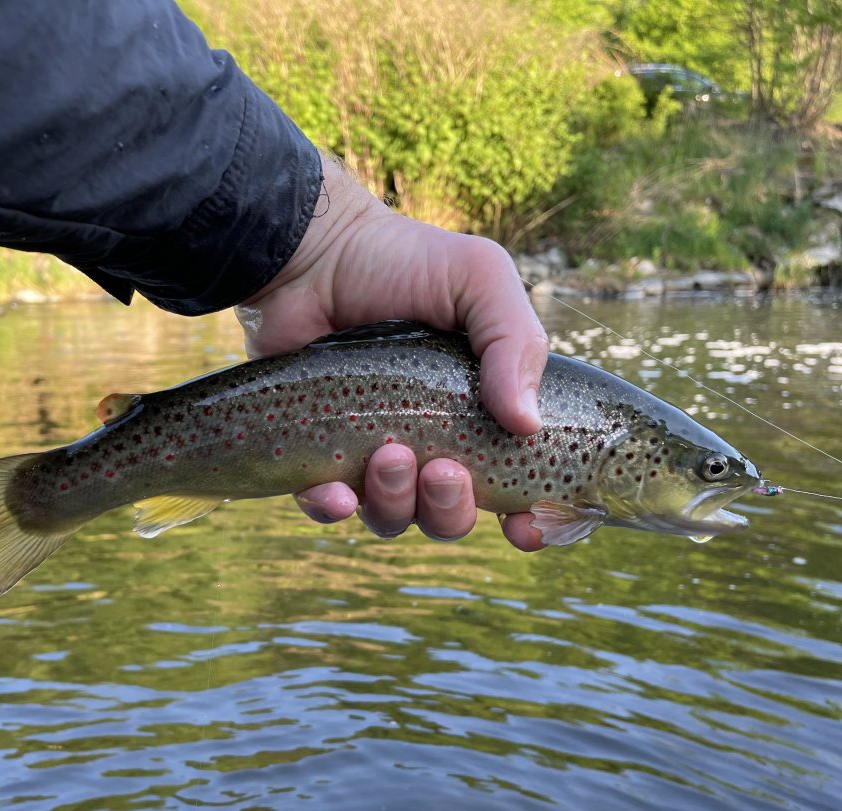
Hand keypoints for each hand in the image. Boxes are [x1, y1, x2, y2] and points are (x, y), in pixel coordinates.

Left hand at [239, 155, 547, 550]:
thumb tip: (528, 424)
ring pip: (393, 518)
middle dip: (450, 507)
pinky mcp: (316, 454)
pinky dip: (332, 508)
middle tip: (441, 468)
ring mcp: (372, 453)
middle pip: (450, 516)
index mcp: (480, 414)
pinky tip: (334, 490)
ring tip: (386, 454)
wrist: (313, 252)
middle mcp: (430, 444)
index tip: (526, 527)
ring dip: (396, 502)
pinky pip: (327, 507)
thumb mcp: (480, 280)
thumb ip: (516, 342)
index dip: (527, 520)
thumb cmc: (403, 262)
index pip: (515, 489)